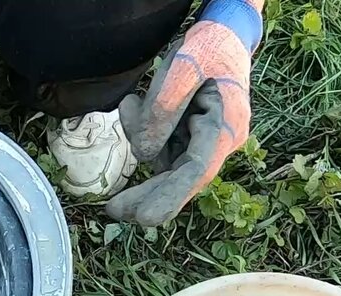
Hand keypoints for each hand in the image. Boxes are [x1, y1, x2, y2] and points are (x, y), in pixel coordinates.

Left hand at [107, 0, 262, 226]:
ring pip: (166, 160)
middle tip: (114, 211)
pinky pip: (162, 146)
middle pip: (181, 178)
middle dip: (148, 195)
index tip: (143, 217)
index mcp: (226, 128)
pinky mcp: (192, 138)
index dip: (169, 197)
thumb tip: (144, 155)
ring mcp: (206, 142)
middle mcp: (220, 142)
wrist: (225, 33)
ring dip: (141, 139)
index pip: (196, 171)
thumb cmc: (209, 47)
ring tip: (133, 105)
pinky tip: (135, 105)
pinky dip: (144, 130)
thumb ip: (163, 109)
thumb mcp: (183, 68)